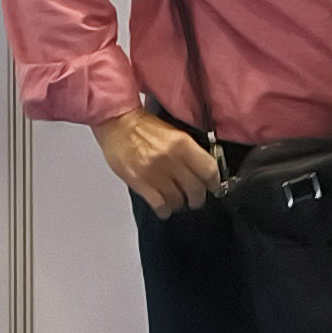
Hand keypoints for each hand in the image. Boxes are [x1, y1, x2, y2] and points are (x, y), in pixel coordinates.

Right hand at [95, 108, 217, 217]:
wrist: (117, 123)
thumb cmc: (143, 126)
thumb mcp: (174, 132)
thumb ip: (189, 151)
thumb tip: (201, 169)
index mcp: (182, 143)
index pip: (209, 170)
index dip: (214, 183)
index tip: (214, 187)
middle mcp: (171, 159)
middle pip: (195, 189)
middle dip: (198, 198)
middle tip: (196, 199)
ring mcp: (155, 173)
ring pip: (178, 200)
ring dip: (180, 204)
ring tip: (179, 202)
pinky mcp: (140, 183)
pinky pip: (159, 204)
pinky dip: (164, 210)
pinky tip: (165, 208)